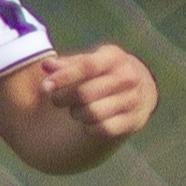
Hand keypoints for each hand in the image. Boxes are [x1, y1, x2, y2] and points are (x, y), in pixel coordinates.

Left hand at [39, 45, 157, 144]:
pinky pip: (104, 129)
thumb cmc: (104, 73)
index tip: (45, 86)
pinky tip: (87, 122)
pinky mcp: (134, 120)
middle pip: (85, 93)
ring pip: (93, 113)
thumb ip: (67, 65)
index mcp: (114, 57)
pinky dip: (90, 128)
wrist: (140, 89)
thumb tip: (46, 66)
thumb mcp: (89, 62)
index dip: (63, 77)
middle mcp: (128, 77)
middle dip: (64, 98)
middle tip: (56, 100)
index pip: (87, 67)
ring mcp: (133, 99)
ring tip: (75, 110)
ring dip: (77, 113)